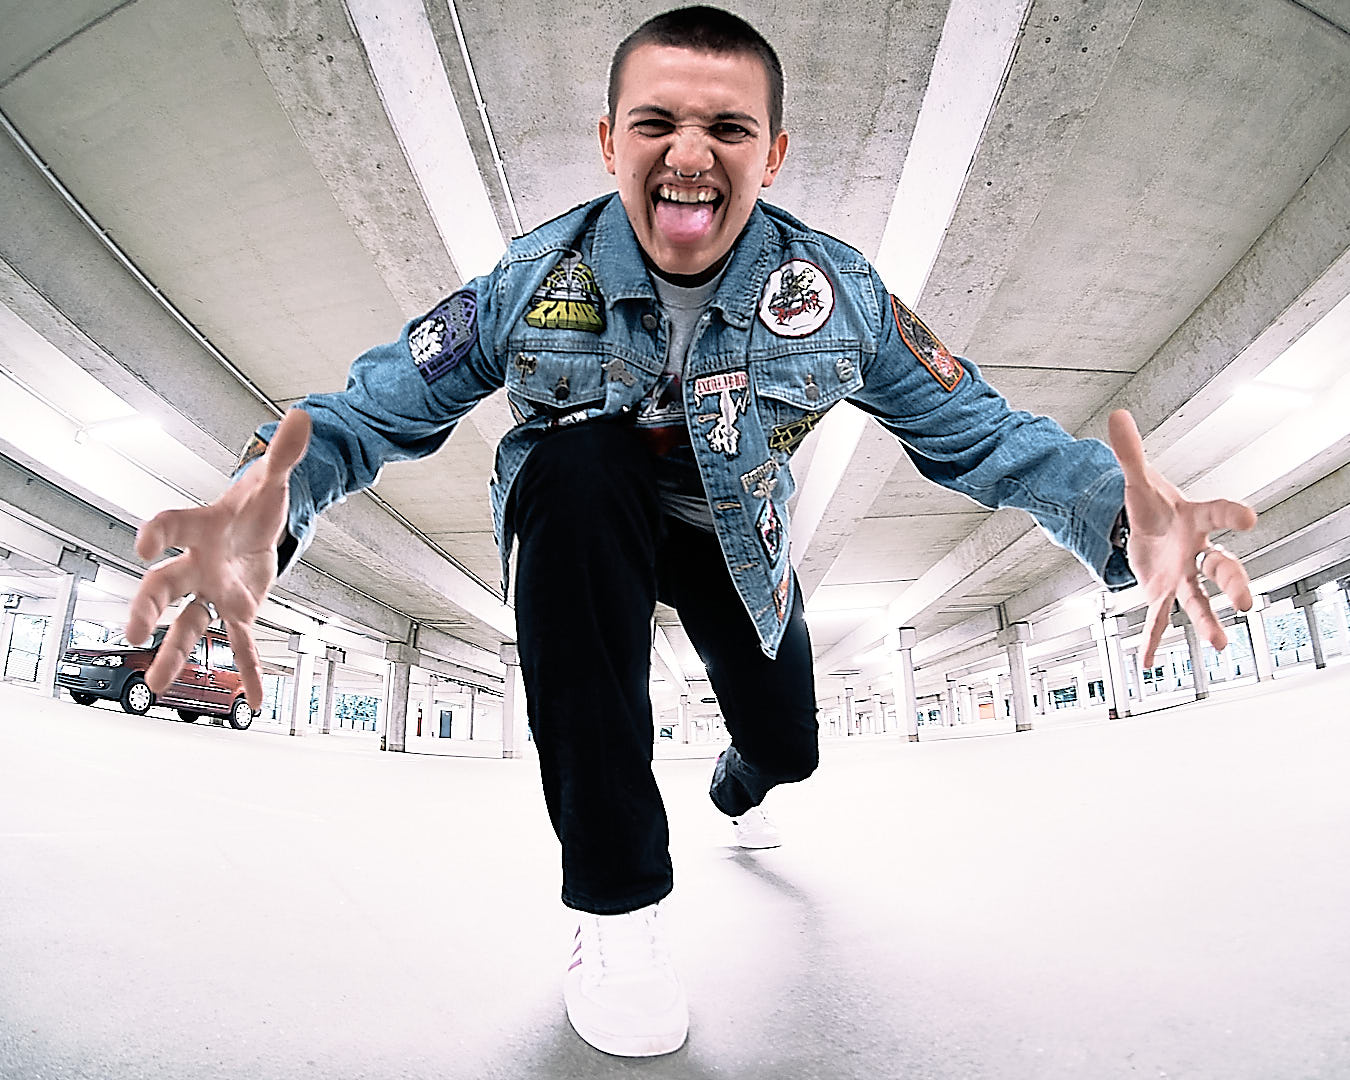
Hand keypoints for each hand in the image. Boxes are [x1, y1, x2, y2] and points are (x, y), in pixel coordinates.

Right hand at [126, 410, 311, 709]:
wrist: (258, 526)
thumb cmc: (253, 503)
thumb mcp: (273, 478)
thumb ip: (284, 452)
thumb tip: (302, 416)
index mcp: (200, 527)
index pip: (170, 525)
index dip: (157, 532)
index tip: (145, 543)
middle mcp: (197, 564)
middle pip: (164, 584)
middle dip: (148, 605)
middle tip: (133, 629)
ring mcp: (214, 592)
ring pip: (188, 625)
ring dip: (173, 653)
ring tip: (157, 684)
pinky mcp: (238, 610)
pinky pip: (240, 644)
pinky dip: (249, 672)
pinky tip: (255, 701)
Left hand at [1108, 409, 1256, 666]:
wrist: (1143, 526)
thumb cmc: (1152, 504)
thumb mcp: (1137, 480)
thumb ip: (1130, 452)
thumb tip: (1116, 416)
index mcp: (1196, 518)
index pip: (1218, 513)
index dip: (1232, 515)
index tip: (1249, 519)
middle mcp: (1197, 551)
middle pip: (1221, 568)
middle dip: (1234, 584)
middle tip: (1247, 603)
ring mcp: (1181, 576)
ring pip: (1198, 600)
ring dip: (1207, 622)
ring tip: (1220, 645)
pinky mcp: (1162, 593)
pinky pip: (1159, 619)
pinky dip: (1152, 640)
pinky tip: (1147, 663)